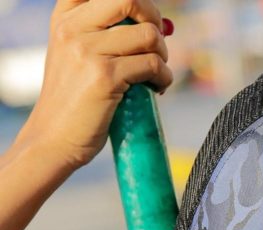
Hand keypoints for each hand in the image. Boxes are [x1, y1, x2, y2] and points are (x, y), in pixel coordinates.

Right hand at [17, 0, 172, 167]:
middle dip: (153, 19)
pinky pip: (153, 65)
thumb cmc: (74, 103)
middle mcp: (73, 29)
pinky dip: (165, 78)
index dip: (134, 2)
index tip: (142, 20)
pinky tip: (158, 89)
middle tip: (156, 45)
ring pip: (148, 36)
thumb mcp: (76, 58)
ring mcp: (88, 51)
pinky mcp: (105, 77)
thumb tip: (161, 26)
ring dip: (163, 56)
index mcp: (65, 19)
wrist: (54, 140)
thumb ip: (104, 36)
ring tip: (157, 75)